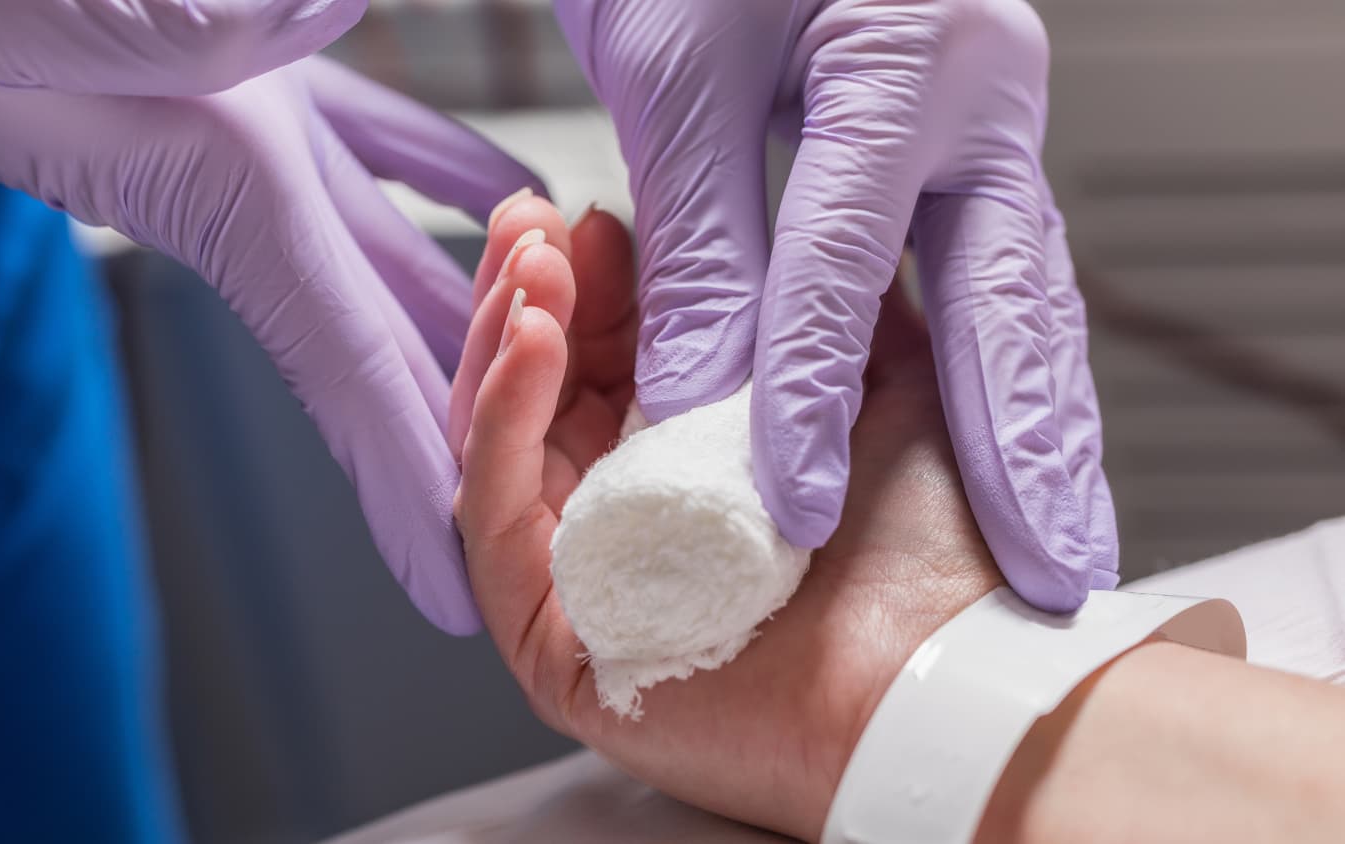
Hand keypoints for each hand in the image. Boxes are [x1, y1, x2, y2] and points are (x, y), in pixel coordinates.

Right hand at [0, 1, 544, 632]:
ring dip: (482, 300)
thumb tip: (301, 23)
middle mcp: (253, 190)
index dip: (406, 485)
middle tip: (560, 483)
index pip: (345, 369)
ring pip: (394, 252)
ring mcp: (257, 145)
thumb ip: (173, 29)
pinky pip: (377, 149)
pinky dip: (449, 177)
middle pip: (389, 338)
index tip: (459, 592)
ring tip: (576, 345)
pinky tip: (510, 192)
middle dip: (472, 417)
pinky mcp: (255, 86)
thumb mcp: (65, 12)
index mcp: (230, 191)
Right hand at [452, 195, 1000, 840]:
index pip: (603, 359)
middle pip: (535, 396)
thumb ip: (827, 299)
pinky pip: (497, 524)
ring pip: (500, 448)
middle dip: (528, 294)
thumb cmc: (933, 552)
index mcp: (691, 465)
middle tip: (534, 219)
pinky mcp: (557, 646)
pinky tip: (530, 340)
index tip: (594, 214)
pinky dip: (501, 423)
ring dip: (504, 342)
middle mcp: (629, 519)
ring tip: (530, 264)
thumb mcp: (880, 380)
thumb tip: (796, 212)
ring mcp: (588, 580)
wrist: (955, 679)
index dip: (589, 282)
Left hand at [553, 0, 1116, 610]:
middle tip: (1045, 565)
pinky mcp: (963, 144)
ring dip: (1041, 422)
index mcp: (907, 53)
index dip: (808, 390)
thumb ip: (702, 240)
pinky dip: (1006, 370)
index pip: (843, 257)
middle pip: (1009, 290)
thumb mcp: (676, 72)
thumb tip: (704, 399)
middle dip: (1025, 441)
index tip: (792, 504)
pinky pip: (996, 274)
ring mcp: (984, 116)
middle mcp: (976, 87)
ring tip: (1058, 532)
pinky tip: (1015, 447)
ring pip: (1025, 292)